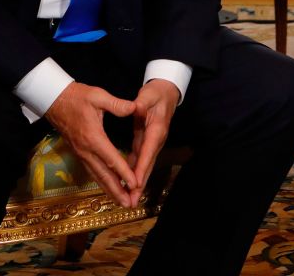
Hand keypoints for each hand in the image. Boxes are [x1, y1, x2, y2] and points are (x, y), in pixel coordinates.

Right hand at [45, 82, 136, 206]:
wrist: (54, 100)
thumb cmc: (77, 97)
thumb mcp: (98, 95)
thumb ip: (117, 104)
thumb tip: (134, 108)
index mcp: (93, 137)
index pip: (111, 159)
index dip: (124, 172)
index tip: (135, 184)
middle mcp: (86, 150)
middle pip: (103, 175)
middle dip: (117, 191)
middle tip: (129, 204)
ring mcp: (81, 153)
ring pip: (96, 176)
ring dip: (109, 190)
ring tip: (122, 202)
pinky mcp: (79, 153)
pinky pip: (91, 171)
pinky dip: (102, 182)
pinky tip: (109, 188)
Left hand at [125, 79, 179, 207]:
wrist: (166, 92)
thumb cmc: (156, 93)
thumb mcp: (148, 94)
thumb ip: (141, 102)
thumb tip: (136, 107)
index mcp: (156, 129)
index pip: (148, 151)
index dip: (142, 167)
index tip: (136, 183)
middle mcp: (156, 140)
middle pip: (148, 165)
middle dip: (140, 184)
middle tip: (132, 201)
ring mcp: (153, 143)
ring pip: (145, 166)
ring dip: (137, 184)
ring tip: (129, 199)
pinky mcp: (147, 144)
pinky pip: (140, 161)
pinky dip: (134, 173)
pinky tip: (127, 184)